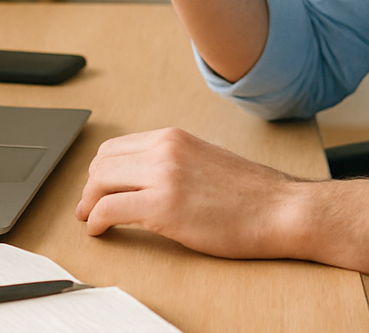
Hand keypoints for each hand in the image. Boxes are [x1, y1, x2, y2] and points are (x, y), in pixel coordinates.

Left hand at [76, 128, 302, 258]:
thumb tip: (144, 177)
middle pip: (101, 163)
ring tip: (91, 220)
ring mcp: (163, 176)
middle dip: (89, 188)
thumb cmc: (250, 194)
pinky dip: (96, 221)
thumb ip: (173, 162)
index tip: (97, 190)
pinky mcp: (163, 207)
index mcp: (173, 137)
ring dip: (88, 204)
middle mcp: (164, 150)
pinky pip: (109, 210)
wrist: (280, 210)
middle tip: (87, 208)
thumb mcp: (205, 160)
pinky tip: (100, 231)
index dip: (99, 172)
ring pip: (99, 183)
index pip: (115, 147)